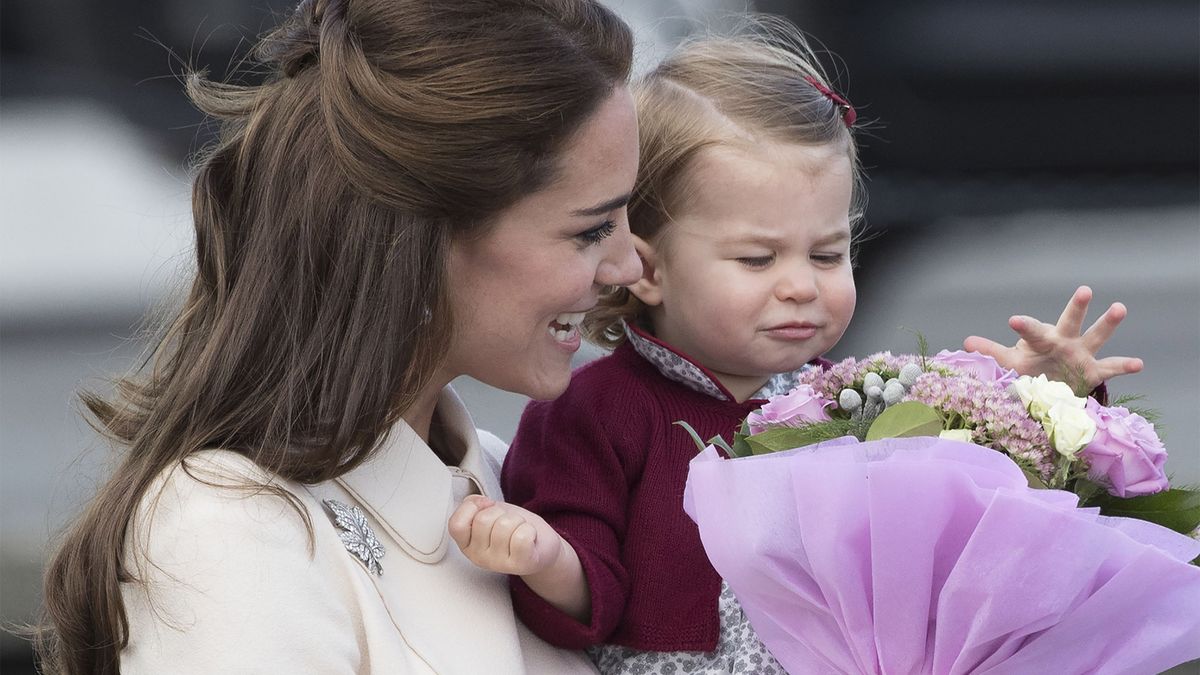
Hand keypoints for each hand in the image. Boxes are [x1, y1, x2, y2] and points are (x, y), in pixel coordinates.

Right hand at [448, 495, 564, 575]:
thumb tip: (478, 502)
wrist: (540, 545)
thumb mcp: (487, 512)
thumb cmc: (512, 528)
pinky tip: (529, 538)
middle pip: (483, 519)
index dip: (472, 507)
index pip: (456, 525)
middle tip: (508, 523)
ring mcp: (498, 563)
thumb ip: (473, 504)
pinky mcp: (520, 565)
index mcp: (467, 544)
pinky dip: (529, 530)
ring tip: (519, 530)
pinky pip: (522, 536)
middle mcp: (478, 557)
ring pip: (504, 525)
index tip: (486, 506)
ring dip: (517, 520)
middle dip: (500, 513)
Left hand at [963, 285, 1142, 391]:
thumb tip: (965, 342)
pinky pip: (1111, 367)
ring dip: (1107, 323)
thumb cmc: (1028, 368)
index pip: (1031, 330)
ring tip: (1119, 307)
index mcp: (1040, 340)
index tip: (1012, 321)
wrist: (1048, 386)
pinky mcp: (1094, 370)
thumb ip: (991, 352)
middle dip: (1076, 307)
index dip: (1023, 326)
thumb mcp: (1009, 362)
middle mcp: (1063, 341)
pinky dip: (1125, 366)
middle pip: (1070, 321)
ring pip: (1096, 336)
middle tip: (1084, 290)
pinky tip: (1139, 363)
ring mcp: (1081, 354)